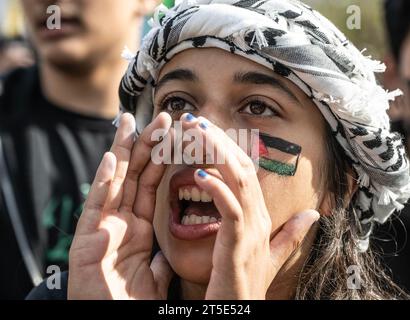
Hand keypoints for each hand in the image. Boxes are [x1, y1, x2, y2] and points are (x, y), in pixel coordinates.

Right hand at [68, 112, 173, 299]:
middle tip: (158, 118)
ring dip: (123, 153)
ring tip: (131, 124)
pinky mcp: (86, 242)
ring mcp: (102, 228)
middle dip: (145, 145)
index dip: (160, 159)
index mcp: (136, 228)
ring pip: (115, 183)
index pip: (150, 185)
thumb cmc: (131, 304)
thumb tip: (167, 251)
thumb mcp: (155, 276)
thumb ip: (160, 259)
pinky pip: (96, 208)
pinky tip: (109, 159)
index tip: (170, 135)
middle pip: (133, 176)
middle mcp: (118, 222)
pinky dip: (102, 183)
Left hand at [180, 114, 319, 299]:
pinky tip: (199, 175)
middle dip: (218, 139)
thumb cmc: (249, 284)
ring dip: (217, 152)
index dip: (227, 146)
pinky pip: (231, 210)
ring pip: (239, 180)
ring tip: (195, 131)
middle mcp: (259, 217)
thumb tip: (313, 214)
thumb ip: (291, 234)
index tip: (205, 128)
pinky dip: (217, 190)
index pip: (245, 170)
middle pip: (241, 167)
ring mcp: (251, 230)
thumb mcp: (271, 256)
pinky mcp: (239, 245)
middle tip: (193, 118)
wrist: (242, 313)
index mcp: (260, 215)